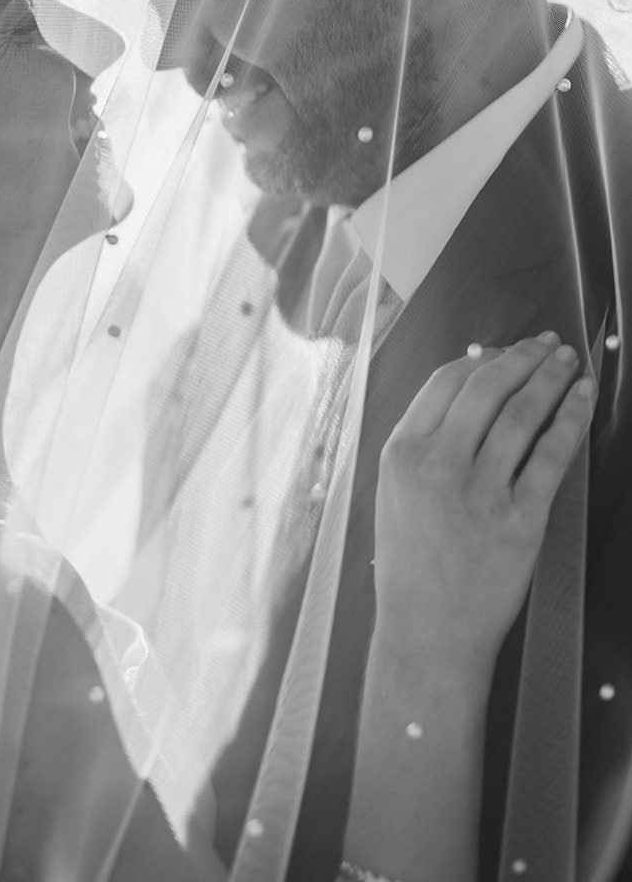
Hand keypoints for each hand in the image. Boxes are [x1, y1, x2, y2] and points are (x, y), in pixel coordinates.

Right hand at [373, 334, 594, 674]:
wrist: (428, 634)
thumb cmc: (412, 565)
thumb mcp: (395, 492)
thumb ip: (424, 442)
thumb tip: (466, 387)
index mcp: (401, 453)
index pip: (445, 383)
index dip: (481, 359)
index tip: (503, 353)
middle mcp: (437, 466)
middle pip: (486, 388)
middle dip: (521, 357)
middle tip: (545, 344)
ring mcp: (479, 493)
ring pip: (521, 414)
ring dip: (550, 378)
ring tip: (567, 362)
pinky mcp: (519, 521)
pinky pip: (550, 457)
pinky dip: (570, 421)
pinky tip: (582, 400)